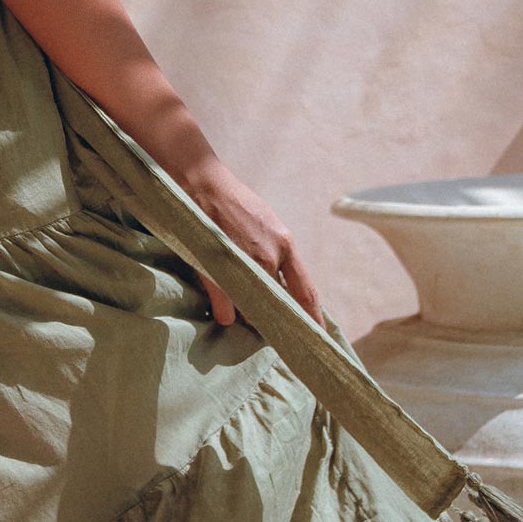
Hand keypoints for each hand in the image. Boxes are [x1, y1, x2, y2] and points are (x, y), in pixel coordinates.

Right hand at [178, 159, 326, 331]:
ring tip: (239, 304)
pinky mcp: (219, 271)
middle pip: (278, 306)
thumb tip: (281, 284)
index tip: (320, 338)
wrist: (203, 183)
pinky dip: (225, 312)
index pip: (306, 292)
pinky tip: (222, 308)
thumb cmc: (235, 203)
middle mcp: (269, 257)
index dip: (314, 319)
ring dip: (246, 312)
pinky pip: (227, 311)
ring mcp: (244, 265)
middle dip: (274, 318)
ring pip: (252, 310)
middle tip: (271, 328)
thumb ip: (276, 253)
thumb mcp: (267, 225)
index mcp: (285, 245)